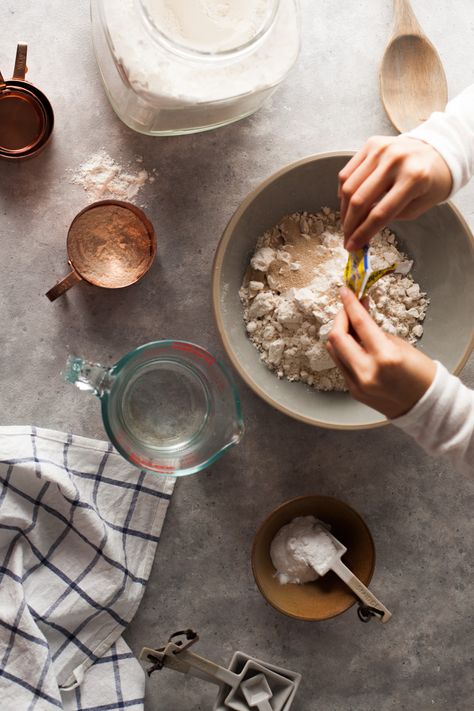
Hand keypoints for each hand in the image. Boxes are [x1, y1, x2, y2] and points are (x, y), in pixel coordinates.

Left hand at [327, 287, 436, 418]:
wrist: (424, 405)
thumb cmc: (420, 373)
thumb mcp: (400, 345)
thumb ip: (374, 331)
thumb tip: (358, 313)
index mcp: (385, 357)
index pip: (360, 323)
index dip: (350, 304)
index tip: (345, 291)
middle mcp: (367, 371)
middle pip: (336, 337)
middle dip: (339, 318)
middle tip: (347, 308)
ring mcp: (357, 383)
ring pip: (333, 351)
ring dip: (339, 334)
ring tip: (350, 324)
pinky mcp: (352, 390)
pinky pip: (341, 364)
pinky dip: (344, 350)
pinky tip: (353, 343)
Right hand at [338, 135, 451, 250]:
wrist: (438, 151)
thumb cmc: (430, 182)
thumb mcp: (417, 207)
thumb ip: (390, 217)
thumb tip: (359, 230)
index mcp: (414, 179)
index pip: (380, 213)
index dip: (362, 233)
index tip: (351, 246)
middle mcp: (396, 161)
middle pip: (360, 200)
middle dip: (349, 224)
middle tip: (346, 237)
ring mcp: (381, 149)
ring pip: (349, 186)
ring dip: (344, 209)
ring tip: (347, 221)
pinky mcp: (372, 144)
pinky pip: (347, 172)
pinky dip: (344, 191)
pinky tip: (347, 202)